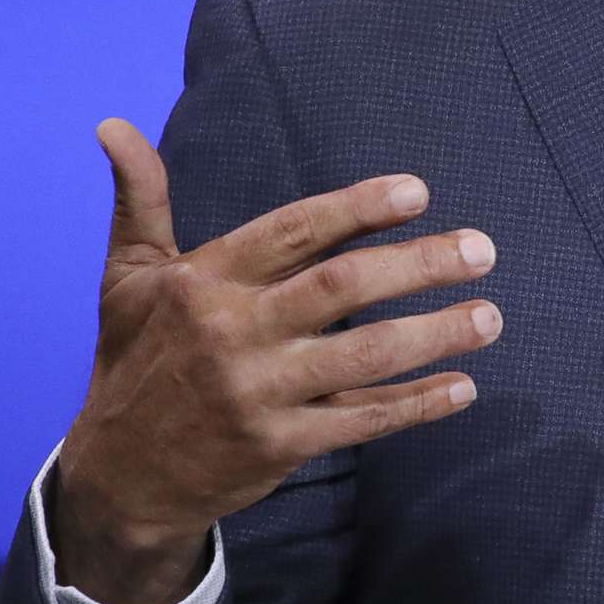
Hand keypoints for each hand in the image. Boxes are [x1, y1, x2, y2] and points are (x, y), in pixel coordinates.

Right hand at [49, 117, 500, 603]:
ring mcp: (259, 393)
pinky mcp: (280, 445)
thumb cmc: (134, 359)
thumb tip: (112, 125)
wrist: (118, 477)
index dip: (357, 208)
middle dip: (420, 265)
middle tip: (482, 249)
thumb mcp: (127, 276)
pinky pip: (362, 419)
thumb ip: (139, 198)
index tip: (418, 193)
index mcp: (203, 281)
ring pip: (365, 355)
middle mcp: (233, 332)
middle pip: (343, 287)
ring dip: (436, 333)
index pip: (293, 231)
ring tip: (490, 316)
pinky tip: (463, 386)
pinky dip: (417, 404)